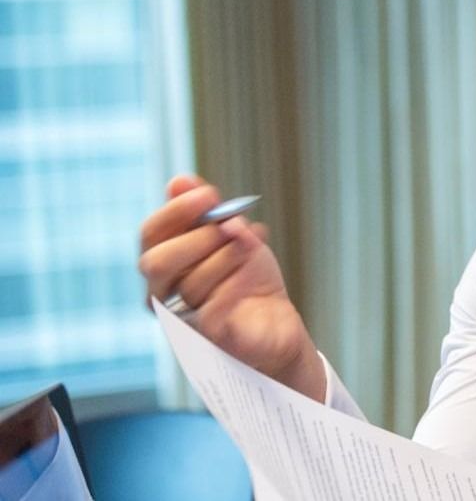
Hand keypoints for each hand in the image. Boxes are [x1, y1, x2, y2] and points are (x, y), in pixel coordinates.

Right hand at [138, 175, 326, 401]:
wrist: (277, 324)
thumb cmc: (248, 280)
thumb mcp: (231, 237)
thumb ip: (205, 213)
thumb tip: (179, 181)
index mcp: (163, 265)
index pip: (150, 234)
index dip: (176, 211)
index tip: (209, 194)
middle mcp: (162, 295)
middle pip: (155, 262)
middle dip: (197, 238)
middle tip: (231, 226)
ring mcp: (181, 322)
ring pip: (191, 285)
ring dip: (227, 258)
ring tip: (253, 247)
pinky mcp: (208, 342)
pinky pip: (212, 314)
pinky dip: (236, 287)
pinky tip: (254, 274)